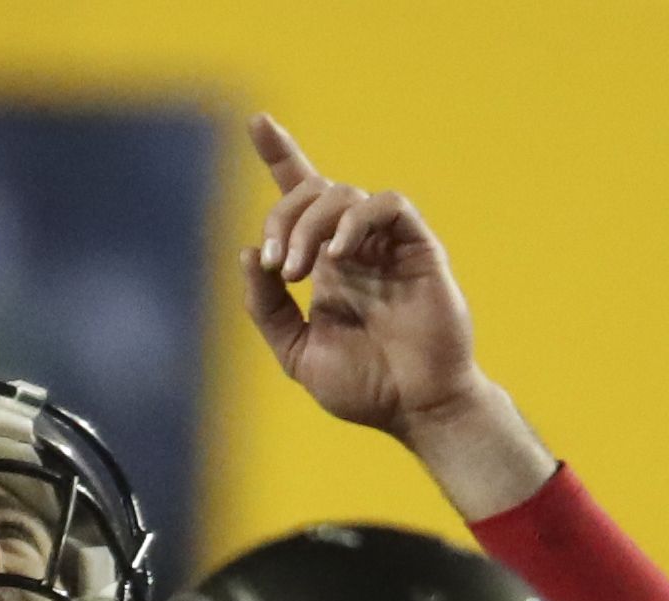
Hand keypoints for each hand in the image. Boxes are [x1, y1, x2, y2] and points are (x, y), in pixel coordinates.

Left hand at [240, 114, 554, 517]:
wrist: (414, 409)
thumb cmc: (364, 387)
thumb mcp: (297, 352)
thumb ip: (268, 307)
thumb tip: (249, 253)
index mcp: (325, 264)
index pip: (301, 196)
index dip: (281, 155)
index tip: (257, 122)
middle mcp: (355, 246)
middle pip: (311, 191)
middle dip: (282, 218)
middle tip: (278, 267)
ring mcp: (387, 244)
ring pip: (343, 194)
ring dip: (309, 225)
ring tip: (299, 272)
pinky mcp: (419, 247)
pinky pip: (387, 205)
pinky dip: (356, 221)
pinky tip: (339, 255)